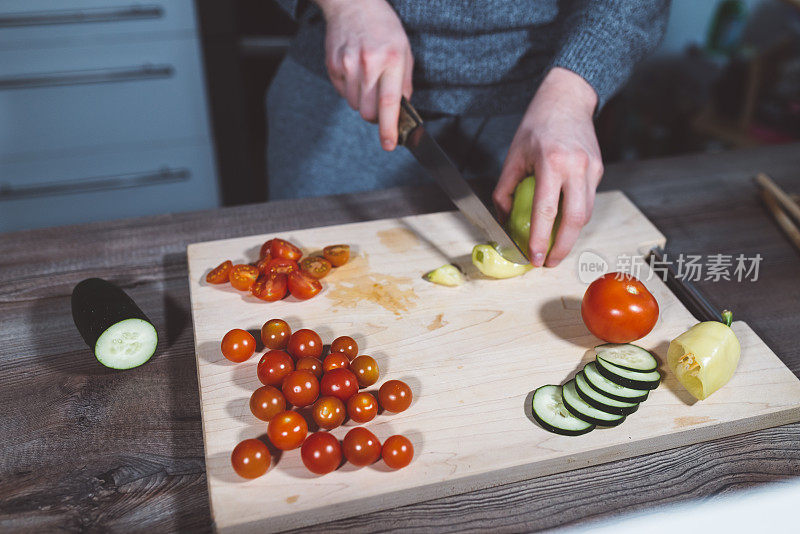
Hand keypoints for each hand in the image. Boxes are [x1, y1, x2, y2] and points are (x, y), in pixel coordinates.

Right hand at [316, 0, 412, 150]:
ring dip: (362, 101)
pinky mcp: (333, 65)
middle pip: (368, 111)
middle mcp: (368, 63)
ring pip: (354, 105)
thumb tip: (403, 111)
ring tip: (368, 79)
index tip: (389, 144)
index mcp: (391, 59)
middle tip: (380, 105)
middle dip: (375, 116)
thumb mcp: (404, 50)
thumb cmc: (383, 27)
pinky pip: (343, 93)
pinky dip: (351, 91)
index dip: (389, 128)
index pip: (389, 102)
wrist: (353, 3)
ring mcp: (347, 64)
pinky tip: (356, 72)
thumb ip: (404, 82)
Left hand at [492, 67, 602, 267]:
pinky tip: (562, 223)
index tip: (534, 257)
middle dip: (563, 247)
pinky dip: (575, 215)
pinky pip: (588, 200)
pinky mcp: (599, 170)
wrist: (567, 99)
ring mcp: (592, 169)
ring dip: (571, 234)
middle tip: (549, 262)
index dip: (541, 238)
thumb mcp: (514, 155)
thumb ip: (506, 189)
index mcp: (553, 163)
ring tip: (554, 247)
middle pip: (576, 219)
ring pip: (586, 213)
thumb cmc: (537, 126)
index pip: (547, 210)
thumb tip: (505, 218)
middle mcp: (577, 167)